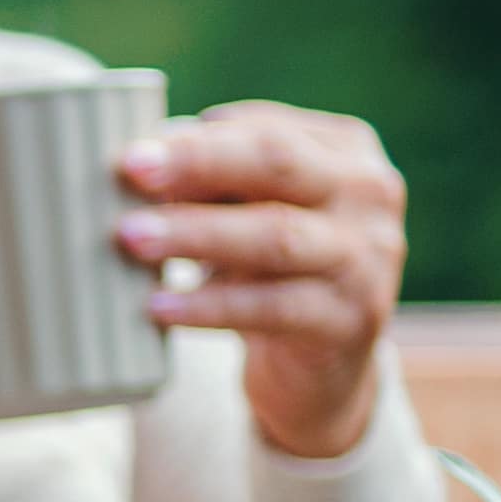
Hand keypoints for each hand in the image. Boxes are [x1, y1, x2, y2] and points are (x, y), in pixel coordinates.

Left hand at [113, 102, 407, 459]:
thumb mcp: (247, 214)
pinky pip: (273, 309)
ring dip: (197, 233)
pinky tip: (160, 306)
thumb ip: (210, 180)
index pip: (266, 130)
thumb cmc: (268, 270)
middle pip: (278, 164)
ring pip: (276, 236)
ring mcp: (368, 258)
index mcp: (346, 150)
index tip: (132, 151)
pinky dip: (210, 305)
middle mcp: (369, 194)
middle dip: (199, 163)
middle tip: (131, 169)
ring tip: (131, 238)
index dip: (197, 138)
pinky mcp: (350, 321)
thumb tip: (138, 158)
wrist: (320, 372)